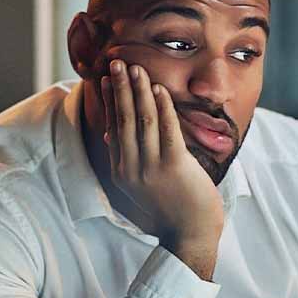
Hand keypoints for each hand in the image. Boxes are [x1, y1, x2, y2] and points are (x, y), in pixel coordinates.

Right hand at [101, 59, 224, 278]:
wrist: (190, 234)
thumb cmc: (170, 208)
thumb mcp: (139, 186)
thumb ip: (127, 160)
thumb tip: (111, 135)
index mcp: (121, 172)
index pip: (112, 128)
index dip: (109, 101)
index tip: (107, 78)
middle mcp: (131, 168)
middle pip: (122, 120)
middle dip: (120, 88)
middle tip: (116, 62)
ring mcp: (151, 168)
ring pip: (142, 121)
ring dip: (139, 91)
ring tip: (136, 69)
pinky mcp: (173, 166)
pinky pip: (166, 130)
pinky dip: (161, 107)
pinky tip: (158, 89)